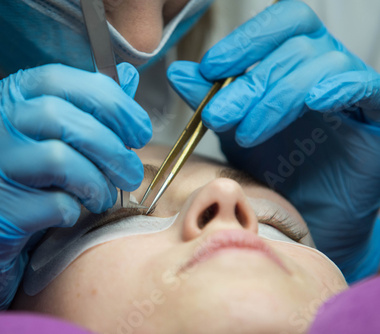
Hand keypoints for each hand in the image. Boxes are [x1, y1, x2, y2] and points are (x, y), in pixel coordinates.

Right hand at [0, 63, 151, 332]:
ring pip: (57, 158)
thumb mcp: (33, 152)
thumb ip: (75, 116)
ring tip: (104, 198)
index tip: (138, 128)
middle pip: (57, 115)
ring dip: (96, 181)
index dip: (106, 99)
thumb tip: (127, 80)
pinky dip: (74, 211)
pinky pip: (52, 204)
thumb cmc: (3, 201)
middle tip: (130, 171)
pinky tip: (71, 217)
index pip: (53, 79)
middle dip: (109, 144)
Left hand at [167, 0, 379, 280]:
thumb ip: (210, 99)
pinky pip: (368, 86)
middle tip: (217, 116)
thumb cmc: (275, 168)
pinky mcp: (376, 117)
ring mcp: (352, 89)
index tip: (209, 68)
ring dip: (277, 97)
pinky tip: (314, 101)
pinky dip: (340, 86)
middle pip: (292, 47)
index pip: (276, 25)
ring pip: (321, 65)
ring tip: (247, 134)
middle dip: (248, 83)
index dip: (243, 41)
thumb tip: (179, 72)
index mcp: (293, 60)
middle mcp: (324, 65)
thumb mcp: (234, 129)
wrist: (307, 215)